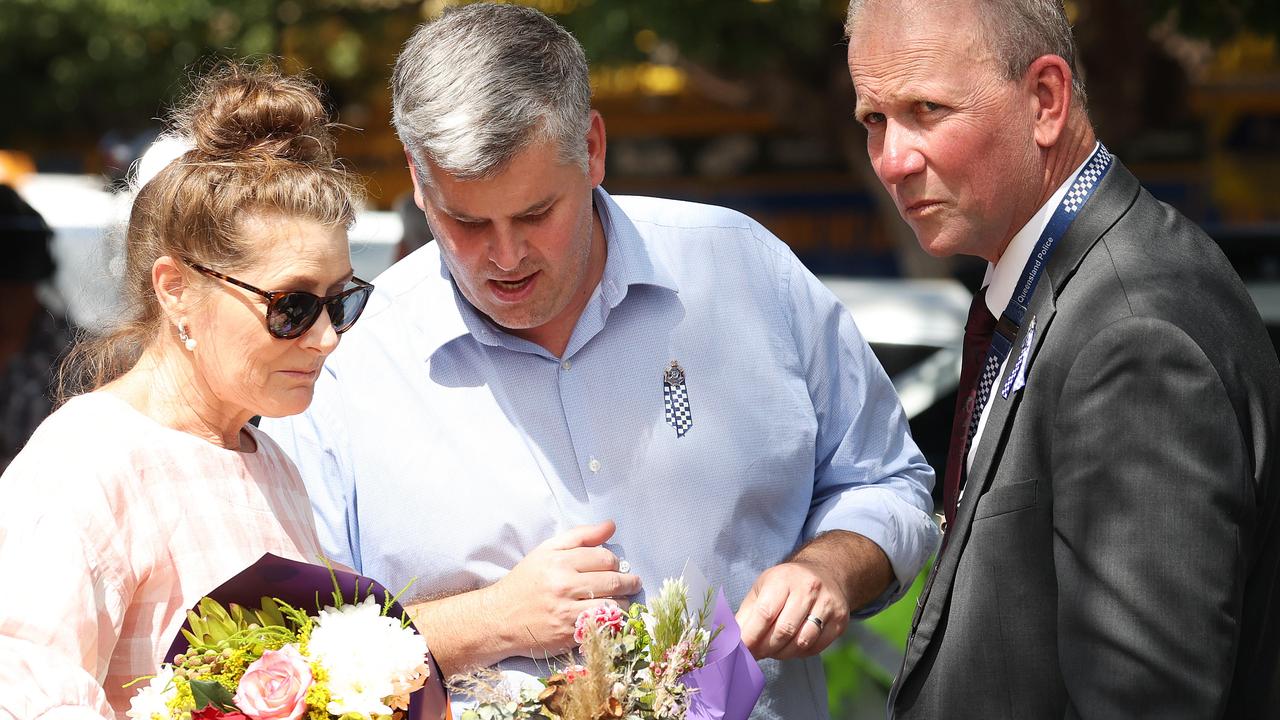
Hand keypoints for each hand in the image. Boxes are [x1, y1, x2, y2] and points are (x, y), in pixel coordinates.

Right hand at [485, 520, 642, 658]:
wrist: (498, 618)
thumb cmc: (525, 582)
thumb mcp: (547, 551)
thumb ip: (580, 536)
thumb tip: (611, 525)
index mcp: (559, 562)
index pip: (603, 558)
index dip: (615, 562)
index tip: (616, 567)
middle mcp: (563, 586)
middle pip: (612, 581)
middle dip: (628, 582)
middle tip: (633, 583)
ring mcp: (565, 613)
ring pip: (611, 606)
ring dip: (622, 604)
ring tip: (621, 601)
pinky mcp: (567, 636)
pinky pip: (601, 628)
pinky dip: (610, 623)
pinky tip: (609, 618)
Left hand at [736, 560, 850, 659]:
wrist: (826, 572)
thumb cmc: (786, 583)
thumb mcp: (762, 588)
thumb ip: (746, 614)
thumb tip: (730, 641)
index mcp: (783, 579)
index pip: (765, 613)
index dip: (751, 636)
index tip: (740, 649)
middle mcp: (808, 589)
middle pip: (783, 630)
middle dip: (765, 648)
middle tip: (755, 654)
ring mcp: (827, 605)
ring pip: (801, 642)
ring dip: (781, 653)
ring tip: (772, 650)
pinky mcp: (840, 621)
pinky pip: (815, 647)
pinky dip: (799, 653)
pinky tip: (790, 647)